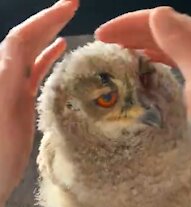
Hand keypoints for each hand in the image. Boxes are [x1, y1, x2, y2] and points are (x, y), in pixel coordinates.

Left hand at [0, 0, 77, 205]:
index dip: (44, 19)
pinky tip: (60, 51)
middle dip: (48, 20)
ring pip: (30, 53)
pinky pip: (33, 71)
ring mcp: (10, 89)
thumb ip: (4, 83)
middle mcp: (2, 78)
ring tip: (69, 21)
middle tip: (72, 4)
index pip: (22, 39)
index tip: (69, 5)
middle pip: (26, 40)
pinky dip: (47, 57)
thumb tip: (16, 50)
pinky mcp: (18, 102)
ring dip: (48, 34)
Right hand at [95, 7, 190, 177]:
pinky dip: (154, 54)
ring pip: (167, 42)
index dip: (133, 22)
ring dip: (141, 41)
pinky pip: (172, 57)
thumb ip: (180, 46)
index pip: (165, 19)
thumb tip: (157, 14)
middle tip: (103, 40)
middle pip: (165, 28)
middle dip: (133, 30)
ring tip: (116, 48)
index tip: (105, 33)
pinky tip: (142, 58)